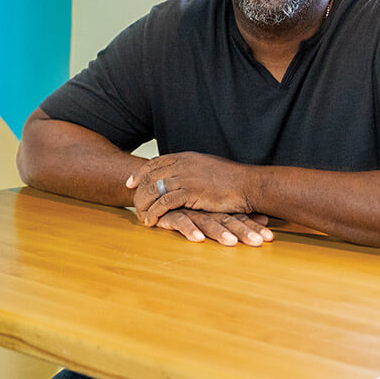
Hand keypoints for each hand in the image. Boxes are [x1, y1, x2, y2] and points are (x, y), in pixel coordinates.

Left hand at [126, 151, 252, 225]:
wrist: (248, 184)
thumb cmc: (232, 179)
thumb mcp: (207, 167)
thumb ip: (192, 169)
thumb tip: (182, 174)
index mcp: (186, 157)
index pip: (155, 163)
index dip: (141, 173)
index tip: (131, 182)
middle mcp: (182, 165)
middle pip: (150, 176)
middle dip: (138, 191)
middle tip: (132, 203)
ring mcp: (185, 177)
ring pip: (154, 189)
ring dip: (145, 204)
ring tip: (141, 216)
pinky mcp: (190, 192)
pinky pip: (165, 202)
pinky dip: (156, 212)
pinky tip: (152, 221)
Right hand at [156, 209, 273, 246]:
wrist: (156, 187)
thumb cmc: (188, 202)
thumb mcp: (212, 209)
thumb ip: (236, 214)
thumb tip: (266, 217)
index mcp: (217, 208)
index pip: (239, 217)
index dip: (253, 227)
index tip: (270, 238)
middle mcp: (206, 208)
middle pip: (228, 220)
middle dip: (244, 231)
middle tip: (258, 242)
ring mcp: (189, 209)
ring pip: (207, 221)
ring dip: (219, 232)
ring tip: (231, 243)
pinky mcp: (170, 213)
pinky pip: (180, 221)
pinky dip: (189, 229)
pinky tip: (198, 238)